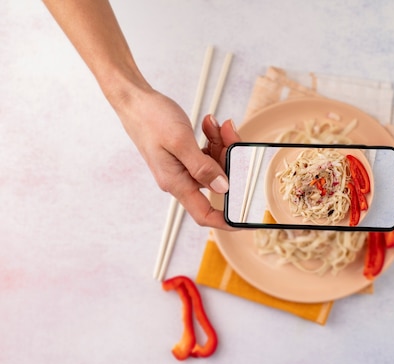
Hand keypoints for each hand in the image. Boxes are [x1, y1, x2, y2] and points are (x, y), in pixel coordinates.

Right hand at [116, 88, 239, 227]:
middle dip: (230, 161)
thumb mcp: (180, 141)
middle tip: (232, 136)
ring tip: (219, 126)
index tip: (246, 221)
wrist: (134, 101)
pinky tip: (210, 125)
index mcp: (176, 182)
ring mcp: (183, 168)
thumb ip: (202, 167)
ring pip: (215, 165)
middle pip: (217, 182)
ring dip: (222, 145)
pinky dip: (213, 140)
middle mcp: (180, 179)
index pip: (204, 214)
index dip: (226, 220)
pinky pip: (208, 154)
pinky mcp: (185, 156)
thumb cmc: (150, 118)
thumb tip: (222, 188)